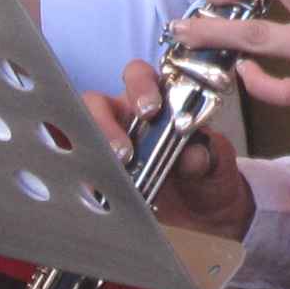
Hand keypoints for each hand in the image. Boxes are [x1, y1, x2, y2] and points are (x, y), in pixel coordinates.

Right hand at [80, 60, 255, 239]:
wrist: (205, 211)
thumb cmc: (208, 175)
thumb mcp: (215, 163)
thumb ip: (206, 156)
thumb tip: (193, 155)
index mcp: (157, 101)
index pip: (139, 76)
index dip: (140, 86)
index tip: (151, 109)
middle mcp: (125, 118)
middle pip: (97, 102)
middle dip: (105, 122)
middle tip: (125, 151)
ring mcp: (106, 145)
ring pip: (79, 132)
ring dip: (91, 150)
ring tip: (112, 173)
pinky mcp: (96, 174)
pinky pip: (75, 166)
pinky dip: (76, 173)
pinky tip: (91, 189)